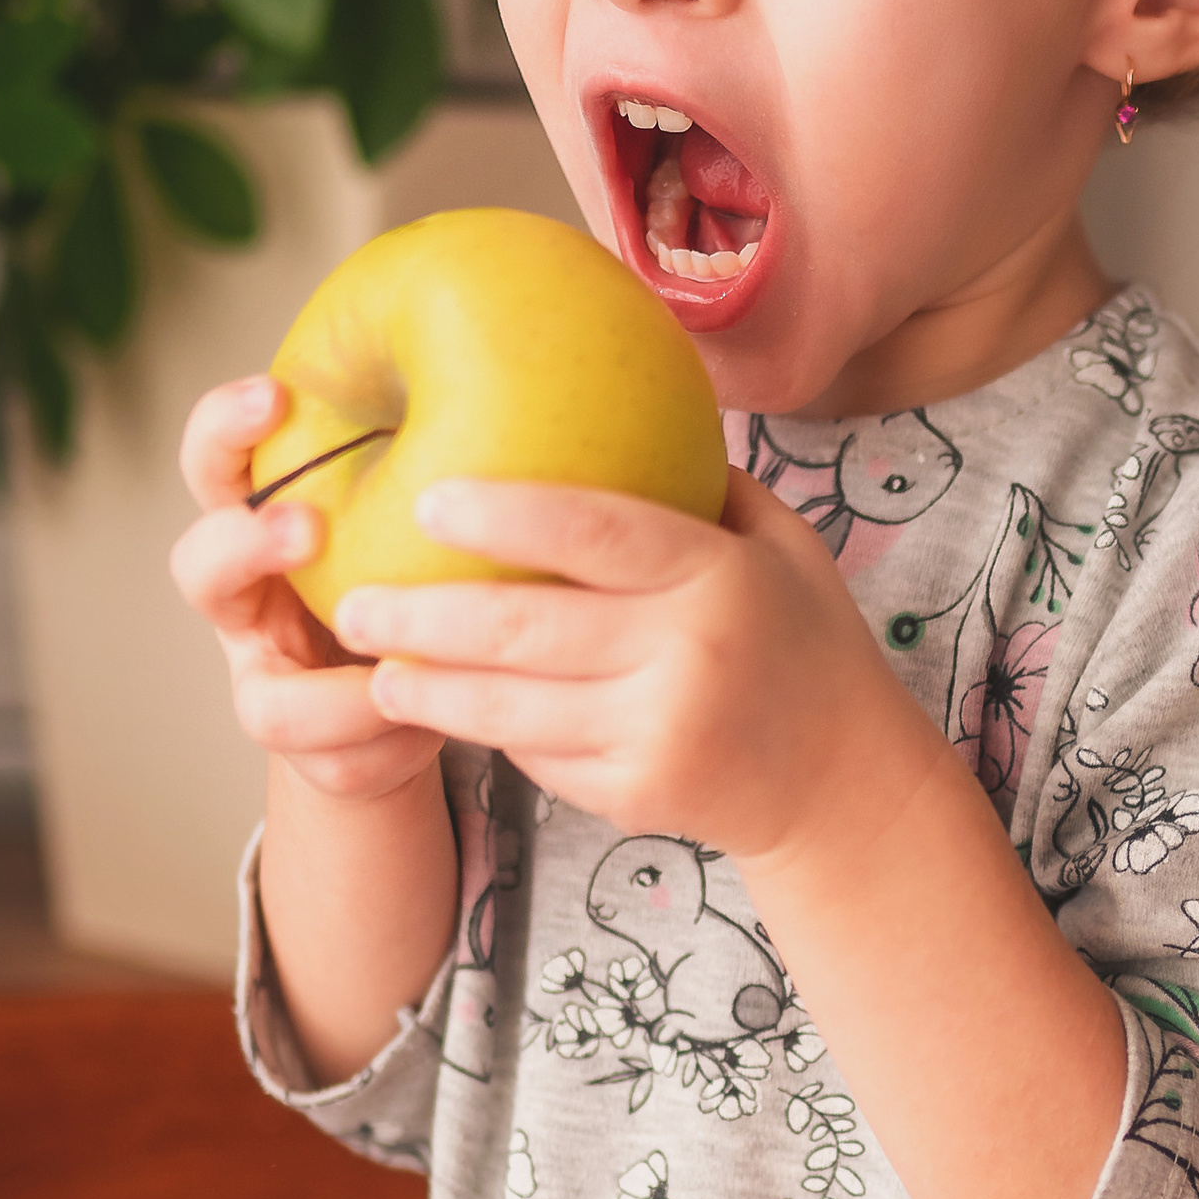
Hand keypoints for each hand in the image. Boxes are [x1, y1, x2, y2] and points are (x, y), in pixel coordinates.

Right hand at [169, 376, 446, 804]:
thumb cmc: (412, 572)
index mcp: (262, 523)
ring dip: (329, 693)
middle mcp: (248, 604)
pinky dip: (391, 742)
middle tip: (307, 525)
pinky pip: (341, 761)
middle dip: (246, 543)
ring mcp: (272, 686)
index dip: (228, 427)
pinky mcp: (315, 757)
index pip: (216, 462)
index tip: (274, 393)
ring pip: (263, 705)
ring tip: (390, 674)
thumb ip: (433, 460)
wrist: (403, 697)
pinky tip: (435, 722)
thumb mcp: (416, 511)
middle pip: (199, 568)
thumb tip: (513, 358)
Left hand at [334, 465, 940, 869]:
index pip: (598, 533)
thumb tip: (599, 403)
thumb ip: (695, 488)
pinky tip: (442, 709)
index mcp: (720, 576)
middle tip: (354, 600)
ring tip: (372, 666)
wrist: (843, 780)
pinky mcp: (638, 795)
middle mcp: (689, 655)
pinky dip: (488, 733)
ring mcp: (660, 732)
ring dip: (428, 689)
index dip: (505, 512)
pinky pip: (539, 759)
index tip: (427, 497)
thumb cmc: (801, 642)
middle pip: (525, 628)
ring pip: (512, 710)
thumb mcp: (778, 546)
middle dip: (424, 614)